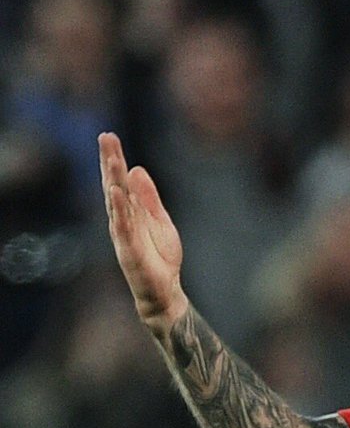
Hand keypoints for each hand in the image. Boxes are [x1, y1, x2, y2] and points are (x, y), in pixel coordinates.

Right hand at [99, 132, 188, 334]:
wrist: (165, 290)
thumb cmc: (160, 256)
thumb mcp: (159, 220)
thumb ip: (148, 197)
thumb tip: (136, 169)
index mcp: (130, 212)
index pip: (119, 181)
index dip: (113, 159)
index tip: (109, 136)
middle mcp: (122, 220)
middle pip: (113, 186)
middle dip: (109, 161)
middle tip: (105, 137)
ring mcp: (123, 235)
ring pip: (116, 203)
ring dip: (113, 180)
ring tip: (111, 159)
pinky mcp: (129, 251)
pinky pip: (122, 227)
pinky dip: (119, 210)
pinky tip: (116, 193)